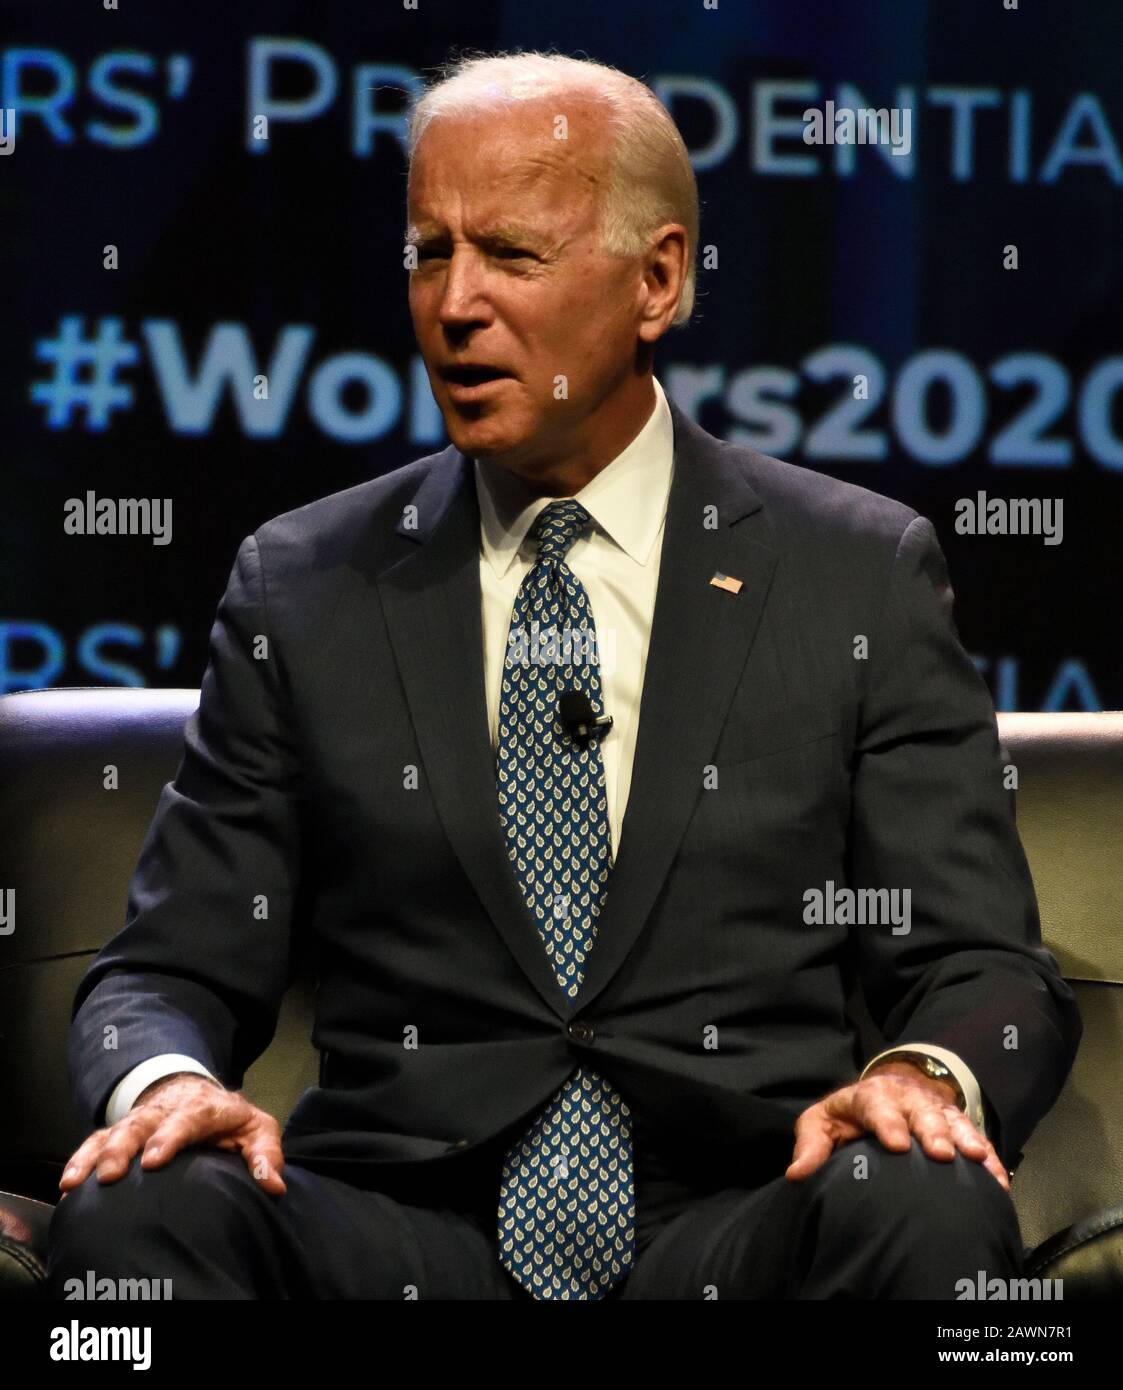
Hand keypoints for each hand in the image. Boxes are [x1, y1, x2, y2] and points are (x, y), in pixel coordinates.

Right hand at [58, 1073, 286, 1196]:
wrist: (198, 1093)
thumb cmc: (230, 1121)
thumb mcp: (256, 1130)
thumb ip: (265, 1155)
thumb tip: (273, 1186)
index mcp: (204, 1109)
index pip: (187, 1118)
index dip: (170, 1137)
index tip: (153, 1160)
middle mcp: (167, 1110)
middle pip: (142, 1124)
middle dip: (124, 1147)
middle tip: (110, 1175)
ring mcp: (142, 1119)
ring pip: (116, 1131)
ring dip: (96, 1154)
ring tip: (78, 1180)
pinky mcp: (122, 1129)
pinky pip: (97, 1139)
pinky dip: (81, 1157)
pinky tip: (68, 1181)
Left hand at [785, 1060, 1008, 1190]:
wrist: (883, 1095)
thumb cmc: (847, 1117)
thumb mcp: (821, 1123)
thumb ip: (811, 1146)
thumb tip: (797, 1173)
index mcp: (870, 1097)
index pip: (877, 1106)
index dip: (887, 1123)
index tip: (897, 1145)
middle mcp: (905, 1098)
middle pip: (920, 1111)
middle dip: (931, 1131)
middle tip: (941, 1154)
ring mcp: (933, 1109)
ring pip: (952, 1121)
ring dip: (965, 1141)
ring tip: (977, 1160)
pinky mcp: (955, 1123)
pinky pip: (975, 1137)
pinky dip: (988, 1157)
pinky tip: (998, 1179)